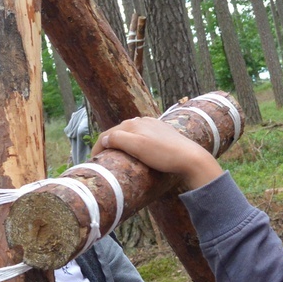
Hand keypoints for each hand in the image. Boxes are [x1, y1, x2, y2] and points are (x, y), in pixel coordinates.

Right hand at [93, 117, 223, 188]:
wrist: (190, 157)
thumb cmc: (163, 154)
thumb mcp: (137, 147)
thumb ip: (119, 139)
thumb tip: (105, 138)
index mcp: (133, 124)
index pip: (108, 134)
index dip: (98, 147)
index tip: (92, 160)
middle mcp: (141, 121)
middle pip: (118, 131)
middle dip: (108, 143)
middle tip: (101, 158)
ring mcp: (153, 125)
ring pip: (130, 133)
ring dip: (121, 142)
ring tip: (116, 154)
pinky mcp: (162, 131)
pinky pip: (142, 135)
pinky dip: (134, 141)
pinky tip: (137, 149)